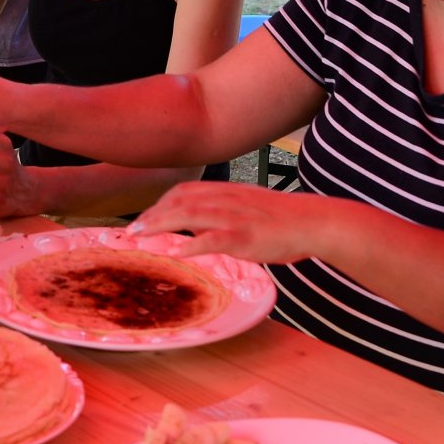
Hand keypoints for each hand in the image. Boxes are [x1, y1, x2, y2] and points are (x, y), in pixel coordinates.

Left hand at [126, 181, 323, 264]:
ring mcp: (234, 216)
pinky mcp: (246, 235)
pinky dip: (193, 244)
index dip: (158, 204)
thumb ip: (216, 214)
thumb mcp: (243, 208)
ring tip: (141, 238)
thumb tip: (192, 226)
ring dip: (161, 225)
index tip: (141, 219)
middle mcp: (225, 199)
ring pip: (189, 215)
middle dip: (151, 215)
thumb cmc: (280, 218)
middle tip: (131, 232)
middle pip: (178, 201)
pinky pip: (214, 238)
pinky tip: (176, 252)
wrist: (312, 221)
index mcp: (224, 191)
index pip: (182, 192)